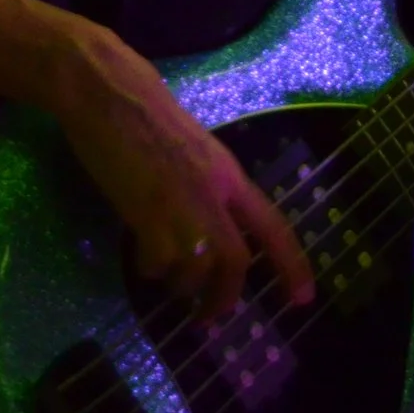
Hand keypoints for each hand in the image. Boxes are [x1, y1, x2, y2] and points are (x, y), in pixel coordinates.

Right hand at [38, 19, 314, 319]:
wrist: (110, 94)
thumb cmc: (147, 118)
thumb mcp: (196, 152)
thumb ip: (209, 189)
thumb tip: (211, 230)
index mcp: (231, 176)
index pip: (274, 227)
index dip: (292, 266)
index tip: (303, 301)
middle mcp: (214, 191)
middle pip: (235, 259)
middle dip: (225, 296)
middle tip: (211, 318)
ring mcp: (180, 201)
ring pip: (196, 266)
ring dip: (182, 285)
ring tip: (169, 283)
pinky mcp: (145, 208)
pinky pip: (158, 260)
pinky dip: (151, 270)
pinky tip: (141, 261)